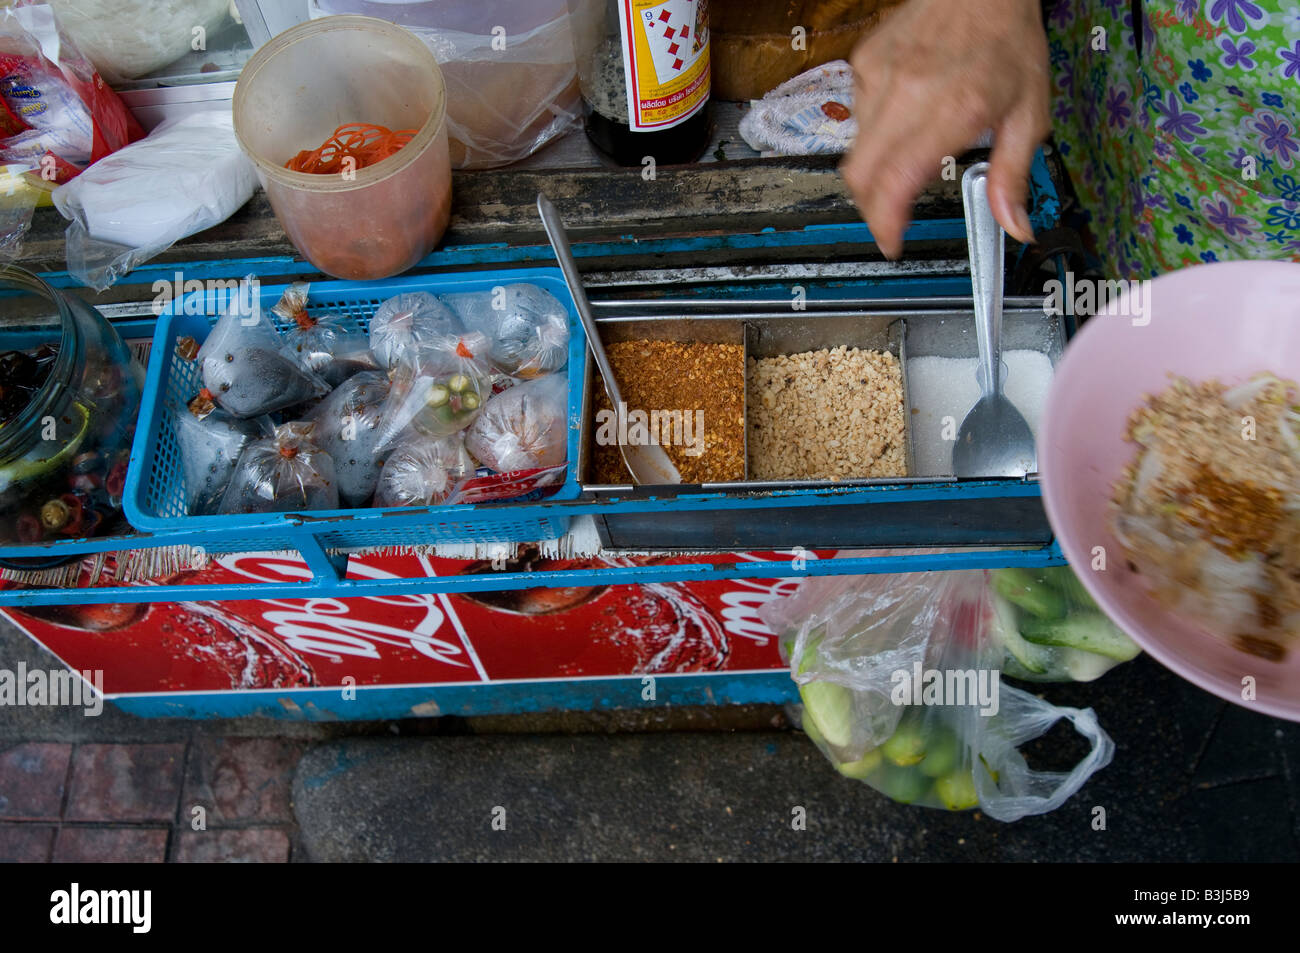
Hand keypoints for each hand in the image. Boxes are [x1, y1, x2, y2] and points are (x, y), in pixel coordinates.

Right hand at [840, 0, 1050, 258]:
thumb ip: (1013, 176)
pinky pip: (858, 115)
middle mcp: (908, 95)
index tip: (891, 241)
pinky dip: (876, 131)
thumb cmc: (1006, 39)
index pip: (895, 182)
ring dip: (877, 168)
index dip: (885, 222)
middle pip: (860, 176)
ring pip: (857, 149)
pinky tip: (904, 119)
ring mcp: (878, 77)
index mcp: (951, 111)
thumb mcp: (1029, 114)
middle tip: (891, 218)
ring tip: (908, 158)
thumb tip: (1014, 225)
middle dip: (871, 208)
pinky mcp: (864, 64)